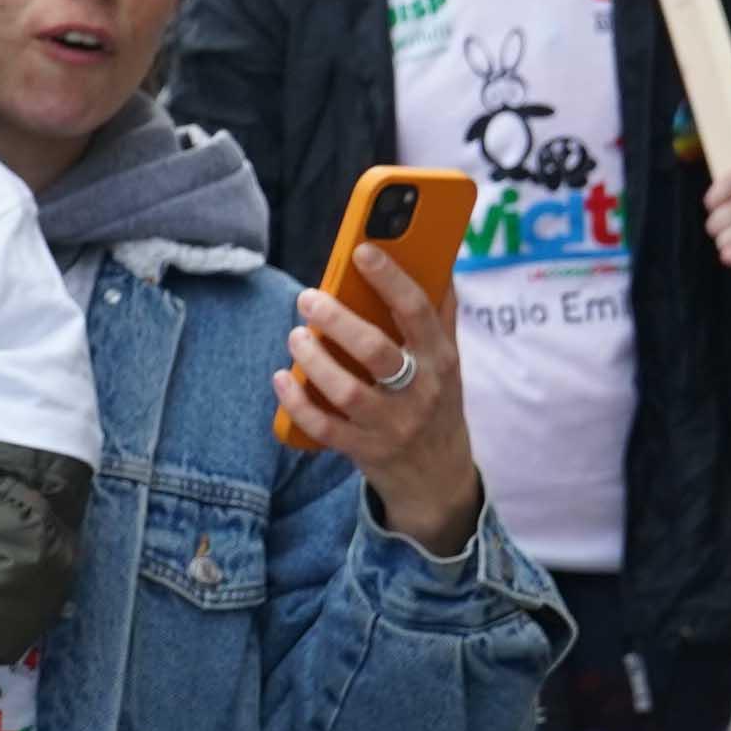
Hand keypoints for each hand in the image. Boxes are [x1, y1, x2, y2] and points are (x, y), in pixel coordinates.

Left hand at [281, 249, 478, 555]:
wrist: (439, 479)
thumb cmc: (437, 404)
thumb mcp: (448, 362)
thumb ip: (440, 315)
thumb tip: (439, 261)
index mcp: (441, 360)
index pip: (418, 312)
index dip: (390, 279)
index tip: (361, 251)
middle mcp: (420, 392)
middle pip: (375, 351)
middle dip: (337, 320)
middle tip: (308, 298)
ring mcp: (391, 425)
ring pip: (346, 390)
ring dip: (313, 359)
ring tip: (296, 336)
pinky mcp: (364, 450)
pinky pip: (323, 427)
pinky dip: (297, 402)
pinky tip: (282, 378)